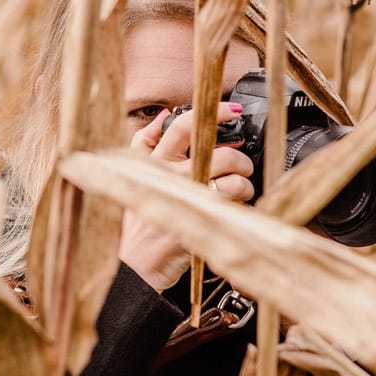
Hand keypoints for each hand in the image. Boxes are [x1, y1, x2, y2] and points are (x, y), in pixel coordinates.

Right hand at [119, 103, 254, 291]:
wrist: (132, 264)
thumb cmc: (136, 221)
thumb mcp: (132, 176)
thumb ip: (144, 143)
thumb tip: (162, 116)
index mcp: (155, 161)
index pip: (183, 125)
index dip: (212, 113)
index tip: (233, 110)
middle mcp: (171, 175)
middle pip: (218, 152)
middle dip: (240, 159)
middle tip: (242, 167)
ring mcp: (185, 198)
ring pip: (232, 178)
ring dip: (244, 183)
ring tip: (240, 191)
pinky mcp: (198, 219)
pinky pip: (232, 203)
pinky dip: (241, 204)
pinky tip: (234, 209)